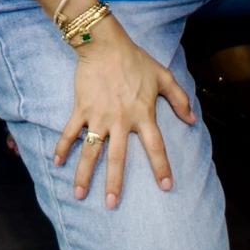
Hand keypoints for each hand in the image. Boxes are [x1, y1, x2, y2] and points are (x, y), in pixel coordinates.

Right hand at [56, 17, 191, 205]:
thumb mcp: (163, 77)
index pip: (155, 146)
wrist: (105, 44)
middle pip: (117, 158)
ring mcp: (99, 116)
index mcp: (142, 114)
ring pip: (90, 150)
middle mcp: (120, 120)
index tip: (166, 187)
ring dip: (84, 174)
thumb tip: (192, 120)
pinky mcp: (82, 108)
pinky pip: (70, 132)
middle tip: (112, 205)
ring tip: (79, 194)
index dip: (161, 167)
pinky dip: (62, 147)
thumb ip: (180, 99)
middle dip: (115, 183)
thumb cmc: (135, 60)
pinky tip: (56, 164)